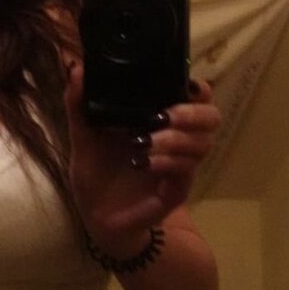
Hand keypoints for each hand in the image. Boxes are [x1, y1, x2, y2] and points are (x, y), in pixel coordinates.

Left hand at [63, 64, 220, 253]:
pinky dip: (167, 163)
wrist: (97, 219)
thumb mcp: (83, 139)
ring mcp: (180, 167)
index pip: (197, 97)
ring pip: (202, 145)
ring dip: (175, 139)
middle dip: (193, 113)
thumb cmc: (97, 176)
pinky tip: (145, 163)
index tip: (183, 84)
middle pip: (212, 118)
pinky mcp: (176, 191)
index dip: (197, 88)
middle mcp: (177, 141)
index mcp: (160, 122)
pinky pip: (186, 171)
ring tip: (144, 142)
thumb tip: (76, 71)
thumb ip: (79, 106)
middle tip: (165, 116)